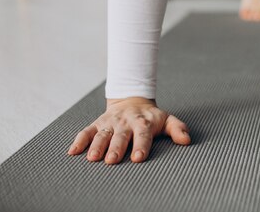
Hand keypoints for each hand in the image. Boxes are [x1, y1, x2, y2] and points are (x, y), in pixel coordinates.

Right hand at [67, 97, 190, 163]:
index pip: (143, 134)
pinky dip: (79, 140)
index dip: (141, 145)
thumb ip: (177, 129)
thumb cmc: (150, 117)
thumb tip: (186, 140)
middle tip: (112, 160)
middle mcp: (125, 122)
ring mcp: (110, 122)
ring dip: (97, 145)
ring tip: (93, 158)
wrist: (131, 100)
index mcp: (143, 122)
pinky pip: (86, 131)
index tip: (138, 157)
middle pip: (121, 136)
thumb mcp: (166, 119)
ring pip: (102, 134)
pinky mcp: (97, 123)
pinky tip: (73, 152)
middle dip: (116, 148)